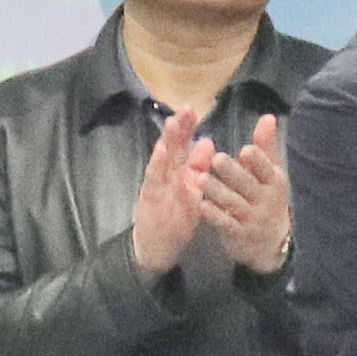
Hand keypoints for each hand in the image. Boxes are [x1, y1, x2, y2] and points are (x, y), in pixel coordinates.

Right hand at [128, 106, 207, 274]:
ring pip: (163, 160)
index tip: (194, 108)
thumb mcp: (191, 193)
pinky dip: (157, 165)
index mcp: (177, 172)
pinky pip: (154, 181)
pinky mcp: (149, 198)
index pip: (182, 146)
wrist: (155, 246)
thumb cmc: (175, 218)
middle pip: (172, 148)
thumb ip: (196, 168)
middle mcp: (166, 175)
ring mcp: (157, 185)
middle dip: (179, 128)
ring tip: (173, 123)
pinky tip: (160, 151)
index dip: (187, 128)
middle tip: (187, 108)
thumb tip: (207, 142)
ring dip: (168, 141)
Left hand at [197, 119, 291, 270]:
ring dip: (217, 191)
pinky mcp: (239, 234)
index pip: (267, 170)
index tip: (245, 151)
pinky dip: (214, 215)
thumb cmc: (267, 199)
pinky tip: (201, 206)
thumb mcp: (272, 173)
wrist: (271, 243)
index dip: (257, 162)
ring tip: (200, 179)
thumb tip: (268, 116)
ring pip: (233, 203)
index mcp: (274, 181)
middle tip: (216, 159)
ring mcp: (252, 218)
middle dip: (232, 173)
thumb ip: (266, 146)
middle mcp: (266, 200)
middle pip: (248, 185)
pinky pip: (225, 223)